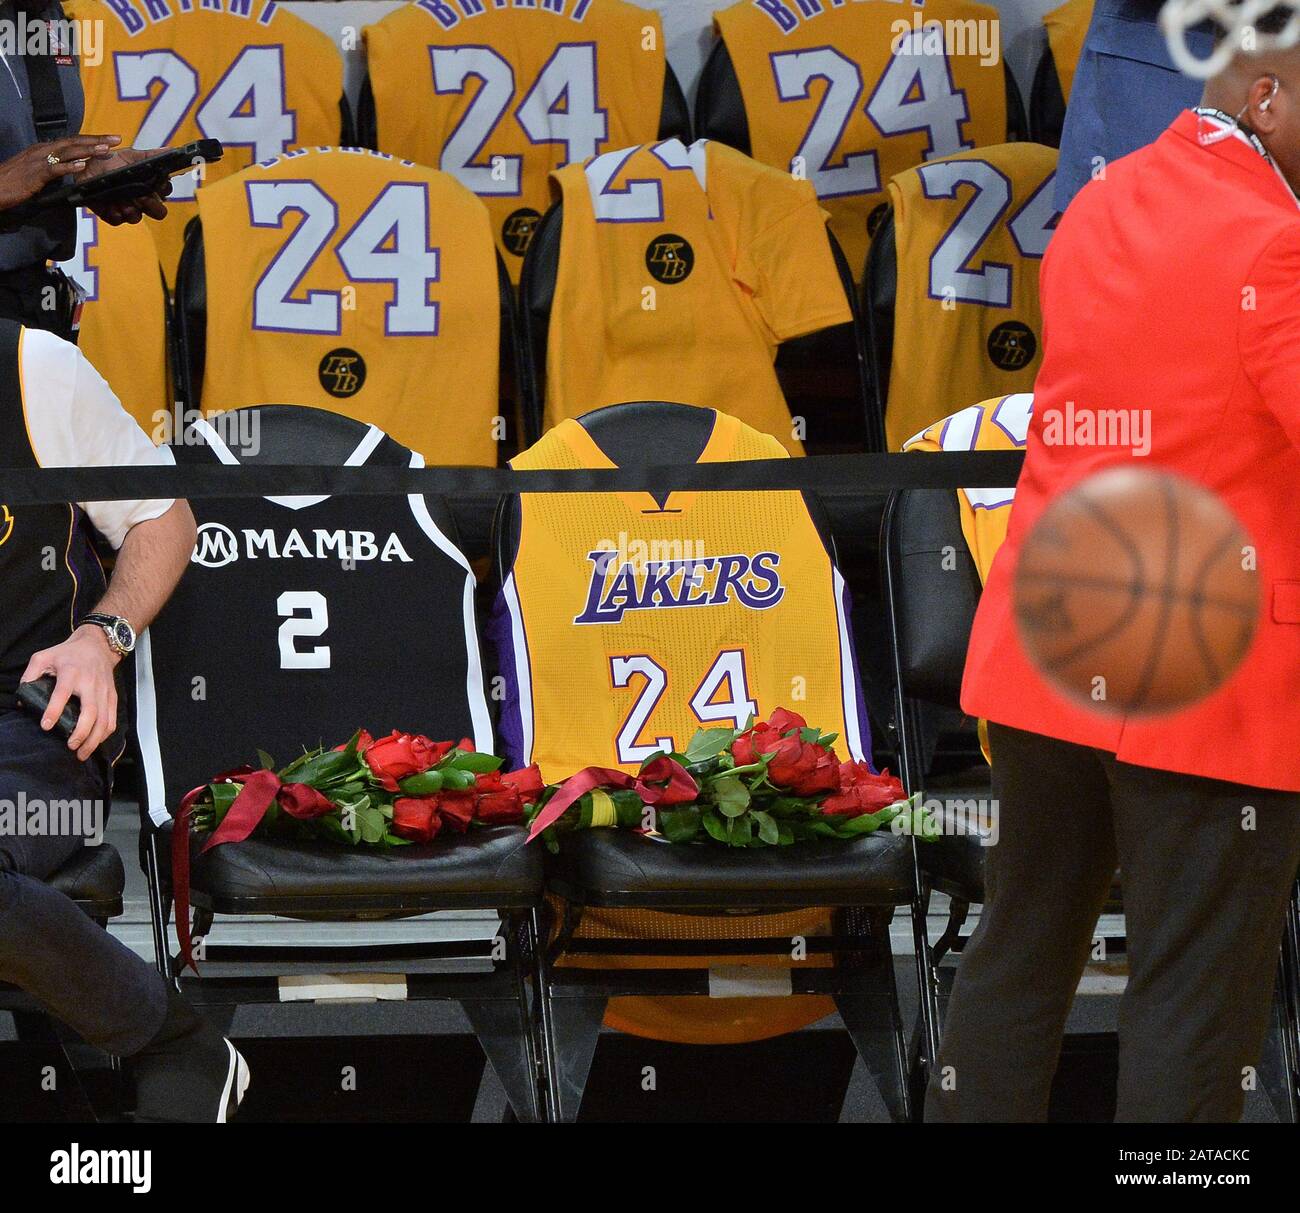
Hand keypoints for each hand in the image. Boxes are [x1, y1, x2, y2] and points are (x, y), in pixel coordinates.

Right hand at [0, 135, 119, 211]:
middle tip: (116, 139)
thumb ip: (55, 168)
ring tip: (105, 150)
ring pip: (67, 152)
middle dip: (96, 140)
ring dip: (87, 150)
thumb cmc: (15, 182)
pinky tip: (82, 166)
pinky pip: (54, 169)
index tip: (110, 139)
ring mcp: (38, 160)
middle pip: (73, 142)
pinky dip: (69, 167)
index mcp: (44, 149)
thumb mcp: (39, 172)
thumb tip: (74, 169)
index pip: (71, 141)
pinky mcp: (34, 174)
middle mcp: (42, 150)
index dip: (91, 139)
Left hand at [20, 626, 120, 760]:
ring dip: (94, 739)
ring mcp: (104, 692)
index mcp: (71, 672)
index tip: (46, 726)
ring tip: (82, 753)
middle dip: (81, 732)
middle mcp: (90, 683)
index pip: (62, 693)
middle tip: (70, 746)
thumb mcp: (43, 656)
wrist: (97, 645)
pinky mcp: (112, 697)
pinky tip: (95, 743)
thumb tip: (23, 701)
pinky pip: (112, 719)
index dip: (54, 710)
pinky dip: (105, 734)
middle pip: (90, 712)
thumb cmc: (68, 653)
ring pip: (104, 720)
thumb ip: (30, 675)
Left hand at [79, 147, 170, 223]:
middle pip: (158, 212)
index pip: (165, 192)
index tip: (158, 183)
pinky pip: (117, 220)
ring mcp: (127, 209)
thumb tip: (169, 150)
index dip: (163, 189)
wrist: (84, 166)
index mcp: (149, 187)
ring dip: (131, 210)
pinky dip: (114, 213)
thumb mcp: (130, 156)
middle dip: (153, 206)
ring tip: (122, 201)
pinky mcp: (111, 215)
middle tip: (143, 197)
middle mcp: (141, 200)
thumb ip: (150, 155)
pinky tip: (111, 205)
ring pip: (137, 218)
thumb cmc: (109, 161)